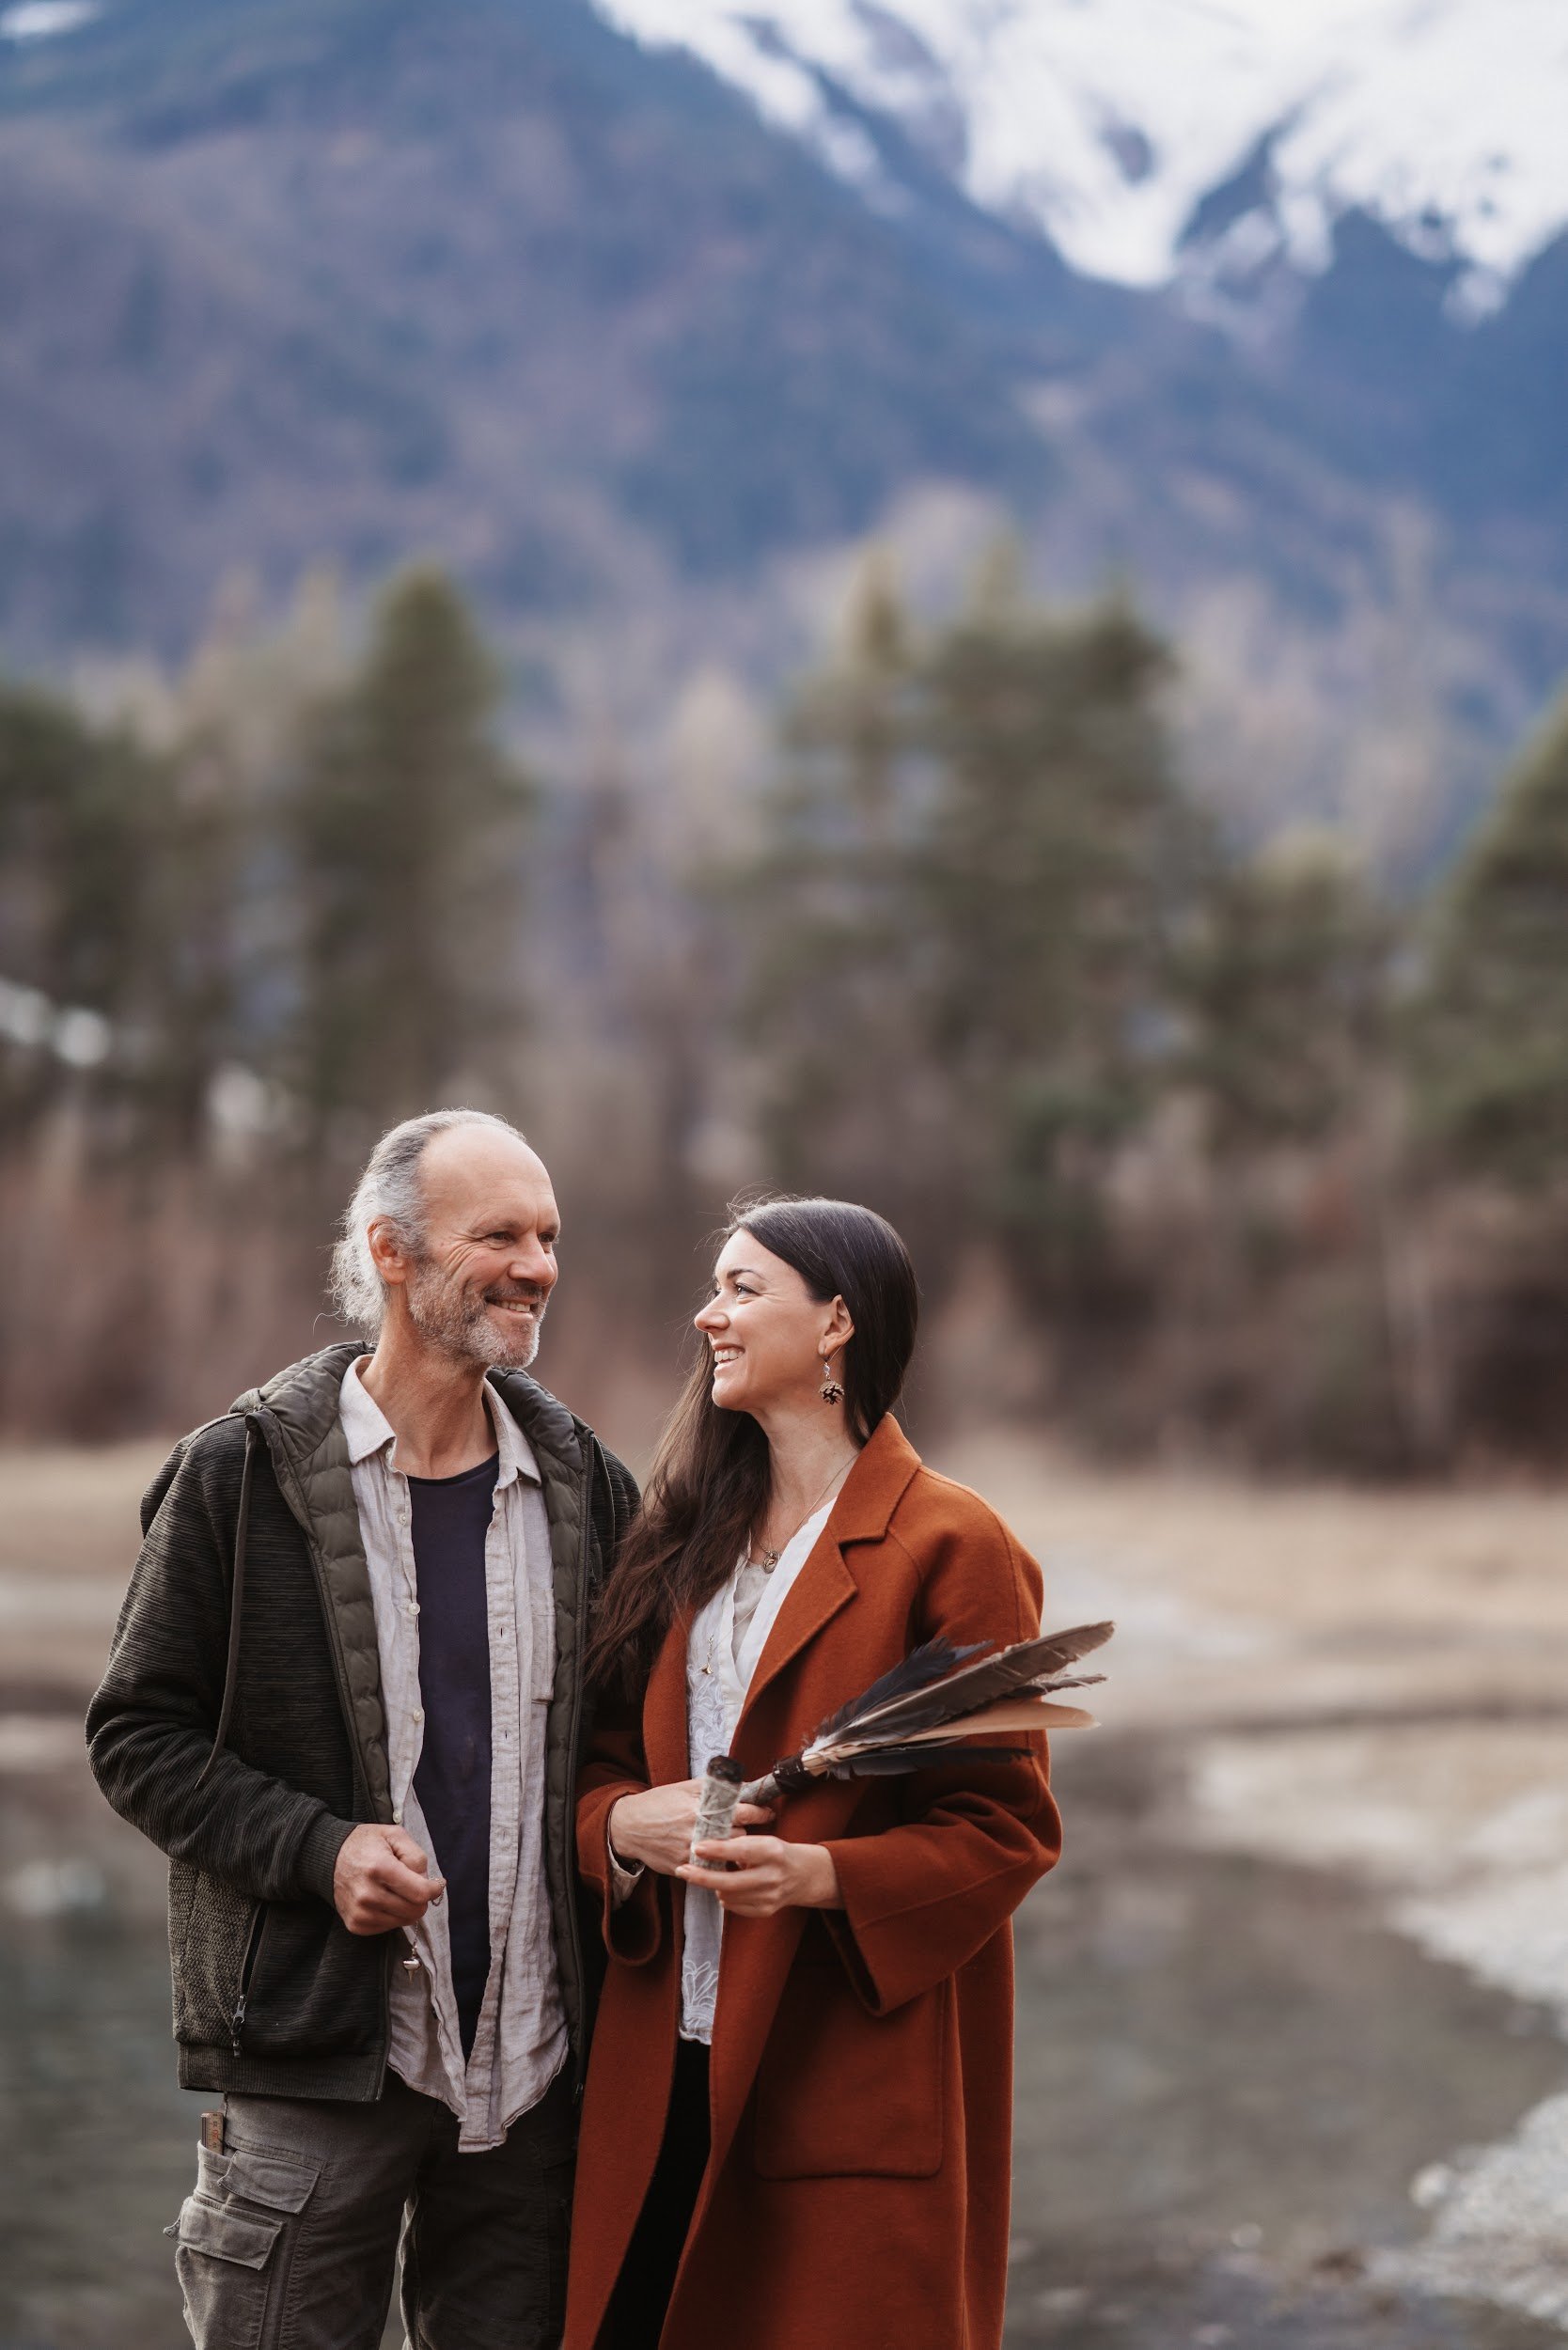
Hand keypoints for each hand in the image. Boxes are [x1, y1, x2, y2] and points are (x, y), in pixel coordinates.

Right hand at [333, 1824, 444, 1935]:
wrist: (330, 1856)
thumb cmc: (367, 1844)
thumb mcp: (395, 1835)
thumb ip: (416, 1857)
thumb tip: (427, 1883)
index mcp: (380, 1868)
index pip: (419, 1893)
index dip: (434, 1890)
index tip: (436, 1884)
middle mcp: (367, 1894)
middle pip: (414, 1911)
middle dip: (421, 1899)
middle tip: (414, 1885)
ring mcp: (360, 1912)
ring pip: (403, 1922)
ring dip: (406, 1908)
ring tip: (395, 1890)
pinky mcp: (355, 1924)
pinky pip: (388, 1928)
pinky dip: (392, 1916)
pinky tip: (384, 1900)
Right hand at [608, 1781, 773, 1877]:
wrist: (629, 1827)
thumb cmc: (659, 1803)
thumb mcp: (684, 1788)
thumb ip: (713, 1787)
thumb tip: (741, 1785)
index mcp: (701, 1808)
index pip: (742, 1812)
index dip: (759, 1812)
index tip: (767, 1813)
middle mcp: (698, 1831)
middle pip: (739, 1836)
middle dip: (745, 1832)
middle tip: (746, 1829)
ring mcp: (691, 1852)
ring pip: (727, 1855)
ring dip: (732, 1849)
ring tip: (730, 1843)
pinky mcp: (684, 1867)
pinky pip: (710, 1869)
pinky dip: (716, 1863)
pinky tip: (716, 1857)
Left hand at [678, 1834, 840, 1915]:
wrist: (803, 1875)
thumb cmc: (776, 1853)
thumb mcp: (763, 1841)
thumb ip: (739, 1845)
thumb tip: (705, 1847)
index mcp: (772, 1852)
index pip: (741, 1851)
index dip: (717, 1850)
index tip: (697, 1847)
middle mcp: (772, 1876)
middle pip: (729, 1882)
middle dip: (702, 1877)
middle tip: (682, 1869)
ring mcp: (769, 1897)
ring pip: (727, 1896)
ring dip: (713, 1886)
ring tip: (711, 1875)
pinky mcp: (765, 1911)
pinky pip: (733, 1906)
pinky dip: (725, 1896)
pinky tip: (726, 1887)